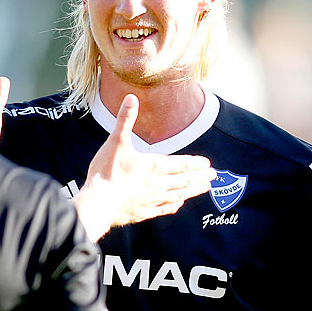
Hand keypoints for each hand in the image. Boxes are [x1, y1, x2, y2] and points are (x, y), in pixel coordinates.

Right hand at [74, 96, 216, 239]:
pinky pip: (164, 209)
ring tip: (204, 189)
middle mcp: (157, 184)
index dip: (195, 163)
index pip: (181, 164)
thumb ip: (125, 120)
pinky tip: (178, 204)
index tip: (207, 164)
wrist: (97, 204)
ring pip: (178, 195)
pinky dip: (174, 205)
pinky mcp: (143, 212)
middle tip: (214, 177)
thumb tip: (131, 98)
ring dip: (193, 191)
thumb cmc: (106, 173)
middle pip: (184, 180)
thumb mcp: (115, 142)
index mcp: (154, 166)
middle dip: (200, 177)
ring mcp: (152, 200)